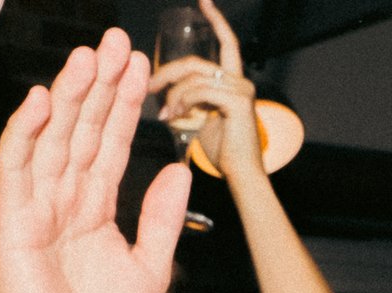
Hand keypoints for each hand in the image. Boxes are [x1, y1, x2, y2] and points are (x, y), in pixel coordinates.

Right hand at [0, 29, 191, 292]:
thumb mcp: (150, 266)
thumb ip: (163, 218)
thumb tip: (179, 169)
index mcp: (95, 205)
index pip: (110, 143)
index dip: (123, 105)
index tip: (140, 68)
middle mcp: (64, 197)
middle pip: (82, 129)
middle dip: (99, 85)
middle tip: (114, 42)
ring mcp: (36, 204)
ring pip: (53, 137)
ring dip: (69, 96)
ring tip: (87, 57)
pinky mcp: (12, 219)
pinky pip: (16, 167)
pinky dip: (26, 132)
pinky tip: (42, 100)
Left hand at [150, 0, 262, 183]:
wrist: (243, 177)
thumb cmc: (224, 153)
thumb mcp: (203, 119)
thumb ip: (192, 100)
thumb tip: (169, 94)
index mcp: (235, 83)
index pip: (227, 44)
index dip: (216, 21)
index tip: (203, 1)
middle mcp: (241, 82)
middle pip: (195, 63)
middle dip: (167, 74)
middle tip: (148, 88)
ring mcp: (242, 90)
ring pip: (193, 78)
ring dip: (173, 95)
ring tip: (166, 114)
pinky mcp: (238, 102)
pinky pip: (199, 91)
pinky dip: (182, 102)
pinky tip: (174, 116)